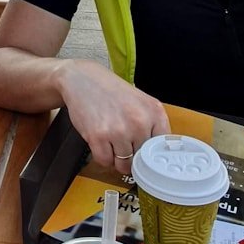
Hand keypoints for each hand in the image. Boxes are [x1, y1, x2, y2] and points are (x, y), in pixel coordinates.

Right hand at [58, 59, 169, 174]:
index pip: (161, 149)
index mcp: (154, 112)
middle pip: (142, 160)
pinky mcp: (98, 136)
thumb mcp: (140, 102)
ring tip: (110, 140)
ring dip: (116, 158)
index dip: (151, 154)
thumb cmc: (111, 91)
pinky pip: (105, 161)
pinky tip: (100, 141)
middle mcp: (140, 122)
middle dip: (131, 155)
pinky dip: (102, 156)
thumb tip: (154, 156)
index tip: (144, 154)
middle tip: (121, 140)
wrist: (82, 78)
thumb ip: (151, 125)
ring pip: (124, 165)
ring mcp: (119, 130)